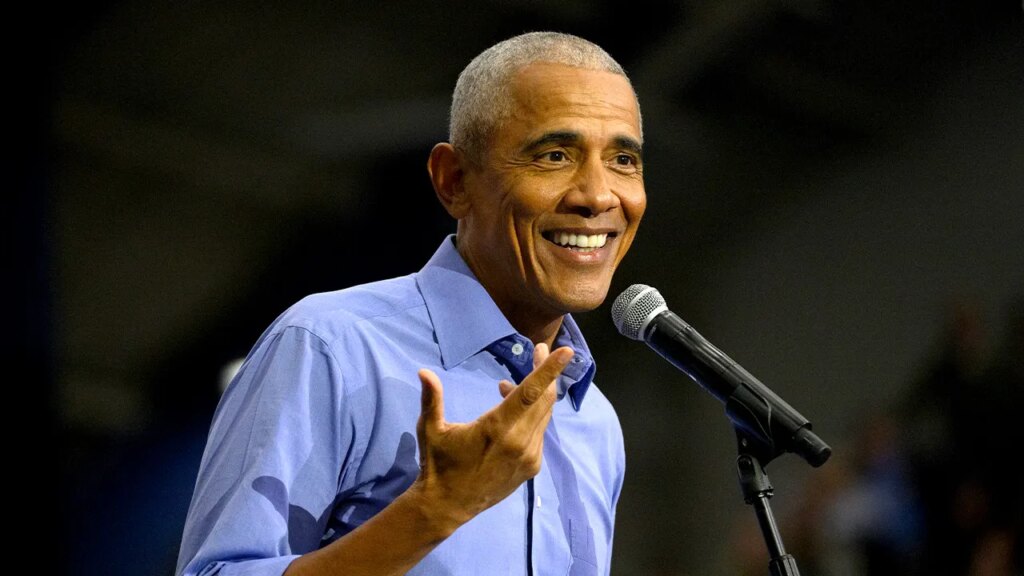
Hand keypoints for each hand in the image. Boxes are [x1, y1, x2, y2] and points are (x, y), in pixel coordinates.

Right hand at [412, 343, 572, 527]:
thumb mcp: (430, 429)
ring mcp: (529, 456)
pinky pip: (539, 431)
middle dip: (546, 372)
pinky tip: (511, 412)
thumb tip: (424, 372)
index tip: (565, 352)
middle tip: (540, 350)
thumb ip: (431, 399)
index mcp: (498, 428)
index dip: (549, 370)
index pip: (531, 393)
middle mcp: (520, 442)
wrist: (448, 506)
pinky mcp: (532, 466)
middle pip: (544, 399)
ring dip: (535, 394)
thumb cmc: (438, 464)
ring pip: (544, 415)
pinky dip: (532, 415)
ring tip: (506, 385)